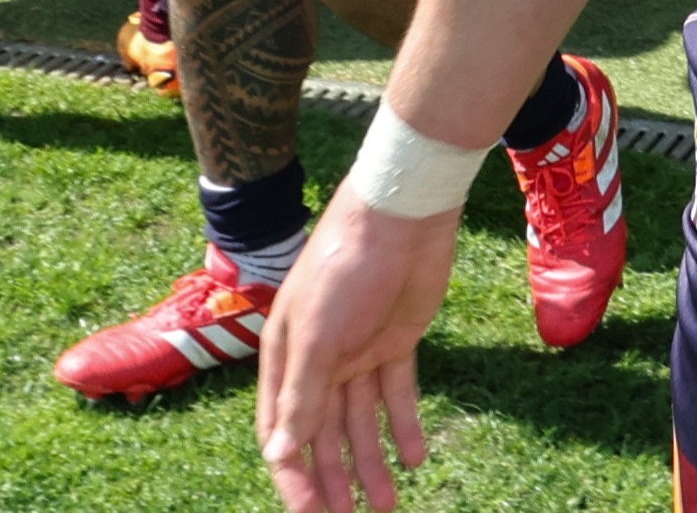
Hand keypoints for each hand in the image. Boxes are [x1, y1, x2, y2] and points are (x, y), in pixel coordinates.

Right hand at [255, 199, 458, 512]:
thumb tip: (280, 453)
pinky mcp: (396, 341)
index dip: (295, 478)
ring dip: (372, 465)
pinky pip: (397, 394)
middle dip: (334, 482)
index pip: (284, 434)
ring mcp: (358, 351)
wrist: (402, 213)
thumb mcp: (319, 334)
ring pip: (361, 423)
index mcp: (286, 358)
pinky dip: (405, 427)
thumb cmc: (346, 265)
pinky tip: (416, 459)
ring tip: (388, 507)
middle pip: (323, 436)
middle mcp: (318, 360)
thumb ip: (302, 394)